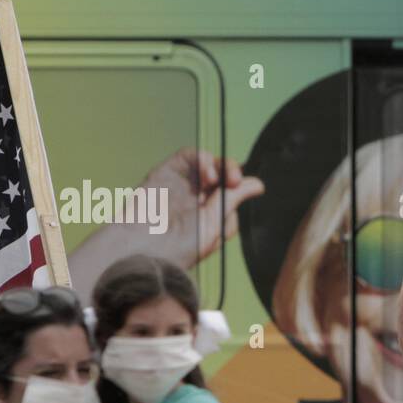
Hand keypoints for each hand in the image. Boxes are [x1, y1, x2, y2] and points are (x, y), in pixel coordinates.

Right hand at [133, 147, 265, 266]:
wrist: (144, 246)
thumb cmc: (180, 246)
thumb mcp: (215, 224)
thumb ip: (233, 200)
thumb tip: (258, 184)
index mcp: (213, 215)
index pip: (234, 192)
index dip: (240, 186)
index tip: (241, 188)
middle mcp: (198, 198)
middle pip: (223, 174)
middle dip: (232, 172)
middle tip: (233, 180)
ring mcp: (183, 184)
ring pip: (209, 163)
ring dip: (219, 165)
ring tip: (215, 179)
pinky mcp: (167, 172)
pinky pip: (189, 156)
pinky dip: (202, 158)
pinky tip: (205, 172)